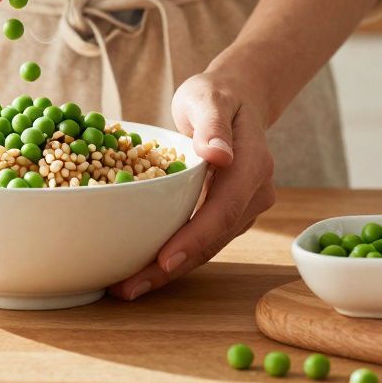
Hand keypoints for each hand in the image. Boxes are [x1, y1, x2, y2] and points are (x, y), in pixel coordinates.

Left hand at [109, 69, 276, 300]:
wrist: (237, 98)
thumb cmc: (216, 94)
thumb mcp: (209, 96)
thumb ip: (213, 124)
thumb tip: (219, 154)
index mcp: (253, 165)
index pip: (223, 209)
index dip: (194, 238)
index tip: (165, 260)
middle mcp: (255, 193)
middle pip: (213, 238)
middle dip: (172, 267)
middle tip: (129, 288)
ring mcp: (244, 207)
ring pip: (207, 246)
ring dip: (169, 270)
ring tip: (127, 288)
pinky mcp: (229, 214)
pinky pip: (202, 240)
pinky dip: (174, 256)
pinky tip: (142, 271)